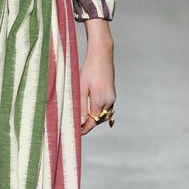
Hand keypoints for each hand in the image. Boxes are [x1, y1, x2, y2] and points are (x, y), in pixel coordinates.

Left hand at [80, 19, 115, 135]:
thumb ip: (80, 106)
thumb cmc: (88, 70)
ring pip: (103, 115)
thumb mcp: (81, 88)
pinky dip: (98, 112)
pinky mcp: (113, 94)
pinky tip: (90, 111)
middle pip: (98, 120)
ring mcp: (112, 98)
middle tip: (75, 127)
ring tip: (81, 120)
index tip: (76, 133)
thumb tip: (80, 123)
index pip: (92, 122)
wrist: (102, 56)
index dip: (84, 129)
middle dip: (88, 125)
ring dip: (93, 118)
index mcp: (100, 101)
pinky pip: (106, 108)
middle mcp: (109, 101)